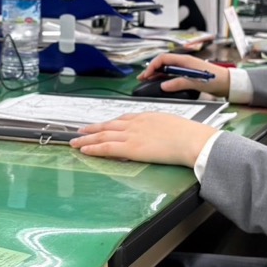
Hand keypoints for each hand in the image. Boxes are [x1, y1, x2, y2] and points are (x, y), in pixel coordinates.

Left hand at [71, 113, 217, 166]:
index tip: (101, 125)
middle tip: (80, 130)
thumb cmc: (189, 135)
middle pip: (108, 125)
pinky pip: (106, 148)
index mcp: (146, 117)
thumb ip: (161, 128)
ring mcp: (132, 135)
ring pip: (103, 136)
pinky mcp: (131, 148)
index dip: (109, 123)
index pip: (122, 119)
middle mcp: (136, 123)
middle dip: (92, 129)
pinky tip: (84, 149)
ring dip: (87, 138)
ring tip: (75, 141)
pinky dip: (93, 148)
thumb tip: (161, 135)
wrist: (192, 140)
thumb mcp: (172, 125)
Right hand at [139, 53, 230, 98]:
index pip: (163, 59)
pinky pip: (172, 74)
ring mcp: (186, 68)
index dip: (152, 66)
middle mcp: (184, 62)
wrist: (228, 83)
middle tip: (142, 78)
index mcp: (185, 60)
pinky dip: (163, 77)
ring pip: (166, 68)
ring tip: (147, 81)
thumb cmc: (216, 79)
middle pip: (163, 63)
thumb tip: (164, 85)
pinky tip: (160, 83)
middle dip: (151, 70)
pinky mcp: (188, 74)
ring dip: (156, 74)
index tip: (146, 75)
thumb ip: (179, 82)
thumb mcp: (196, 82)